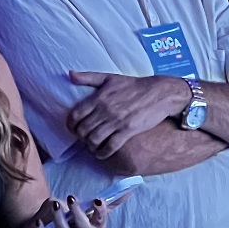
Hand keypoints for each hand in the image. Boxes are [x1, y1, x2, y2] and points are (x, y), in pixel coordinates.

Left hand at [29, 194, 111, 227]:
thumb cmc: (74, 222)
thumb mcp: (89, 211)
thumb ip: (108, 202)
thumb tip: (128, 191)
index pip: (101, 222)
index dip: (101, 212)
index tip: (97, 200)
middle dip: (78, 213)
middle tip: (71, 197)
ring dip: (60, 219)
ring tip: (55, 204)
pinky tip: (39, 221)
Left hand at [69, 72, 189, 158]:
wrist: (158, 93)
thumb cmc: (133, 85)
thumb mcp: (109, 78)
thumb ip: (88, 77)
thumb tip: (70, 74)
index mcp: (99, 97)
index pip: (75, 115)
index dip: (70, 125)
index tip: (73, 128)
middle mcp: (105, 110)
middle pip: (83, 129)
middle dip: (80, 136)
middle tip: (83, 138)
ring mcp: (116, 121)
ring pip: (94, 139)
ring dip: (90, 145)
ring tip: (91, 145)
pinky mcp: (128, 131)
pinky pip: (110, 146)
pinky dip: (102, 153)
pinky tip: (101, 153)